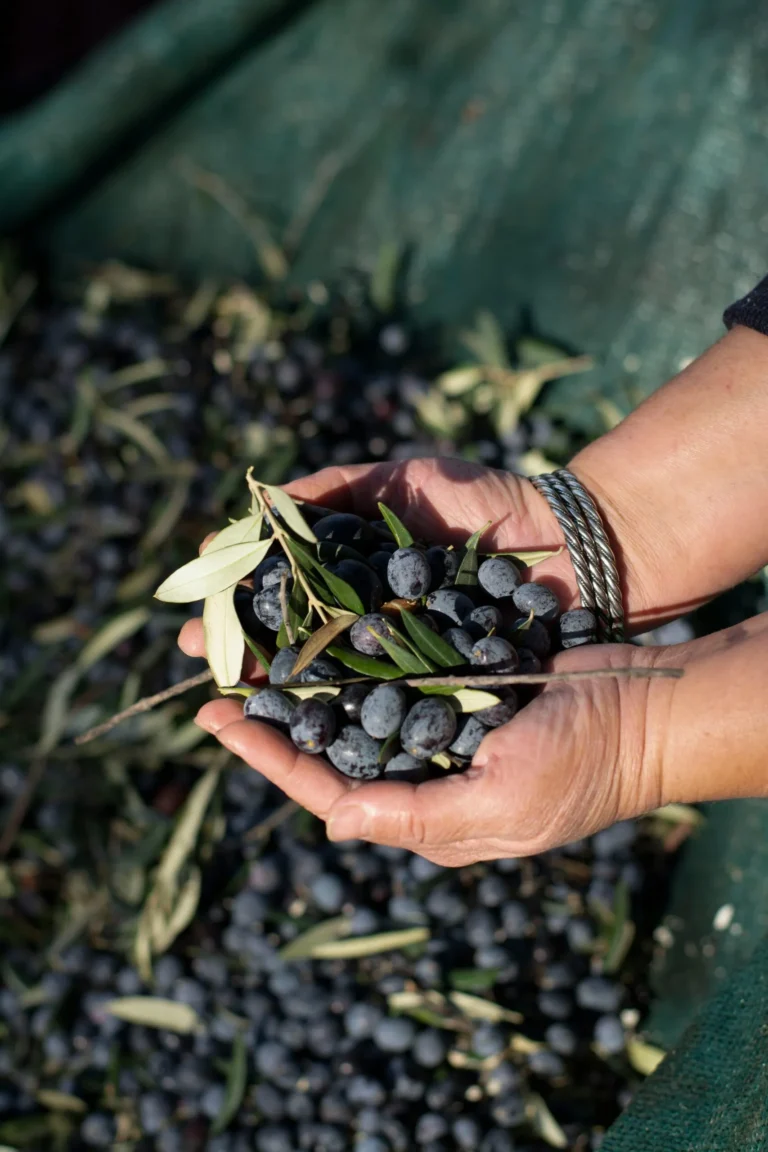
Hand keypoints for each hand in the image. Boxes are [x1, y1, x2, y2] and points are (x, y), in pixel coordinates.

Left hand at [178, 458, 667, 863]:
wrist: (646, 704)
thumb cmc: (581, 764)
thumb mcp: (501, 805)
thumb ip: (414, 818)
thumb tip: (333, 823)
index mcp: (422, 809)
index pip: (327, 788)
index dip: (269, 756)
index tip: (215, 718)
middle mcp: (419, 765)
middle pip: (326, 739)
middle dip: (269, 707)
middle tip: (214, 667)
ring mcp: (436, 717)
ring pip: (348, 694)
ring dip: (299, 666)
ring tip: (251, 634)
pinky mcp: (455, 674)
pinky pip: (387, 657)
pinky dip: (350, 637)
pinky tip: (318, 611)